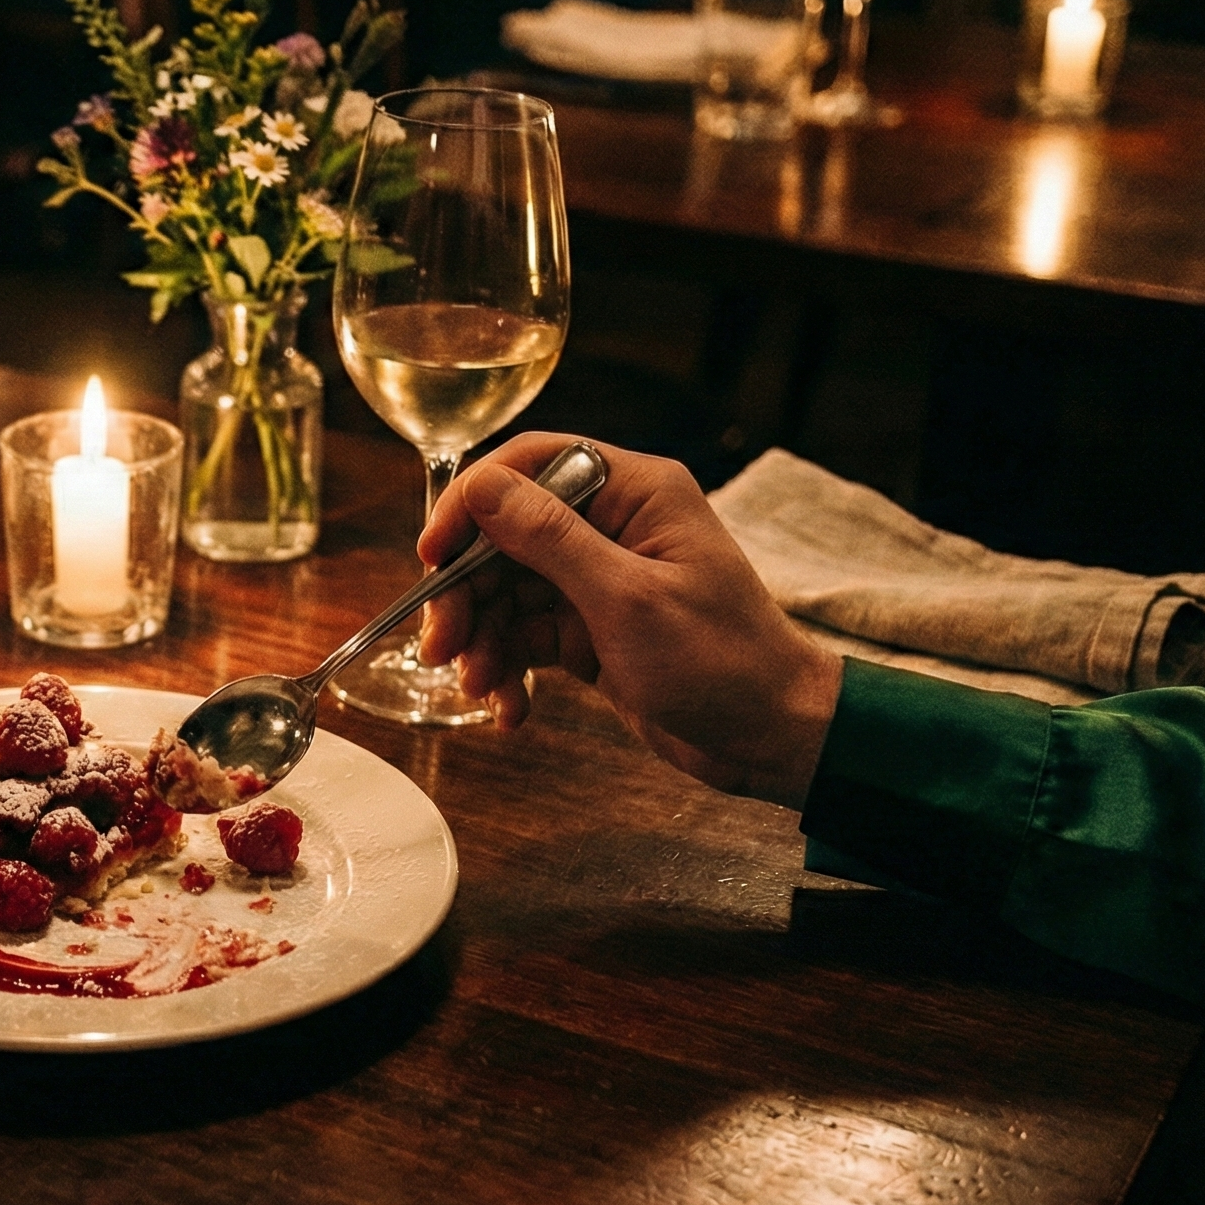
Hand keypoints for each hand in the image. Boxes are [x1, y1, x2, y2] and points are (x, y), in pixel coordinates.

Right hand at [417, 434, 841, 806]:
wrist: (771, 739)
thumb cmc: (723, 663)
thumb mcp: (628, 600)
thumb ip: (551, 540)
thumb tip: (483, 488)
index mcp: (635, 493)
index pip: (530, 465)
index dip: (471, 504)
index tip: (433, 556)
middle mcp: (613, 525)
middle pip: (504, 536)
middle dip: (466, 592)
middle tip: (440, 646)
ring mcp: (599, 579)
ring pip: (505, 590)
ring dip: (481, 639)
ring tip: (478, 686)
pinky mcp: (590, 629)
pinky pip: (524, 636)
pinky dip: (508, 670)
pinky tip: (510, 710)